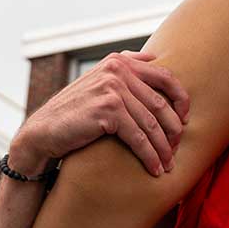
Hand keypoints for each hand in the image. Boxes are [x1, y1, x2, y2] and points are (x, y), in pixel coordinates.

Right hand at [8, 51, 190, 177]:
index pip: (165, 76)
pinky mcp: (108, 110)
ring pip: (151, 123)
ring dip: (163, 148)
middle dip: (173, 130)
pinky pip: (139, 137)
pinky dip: (149, 155)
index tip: (186, 120)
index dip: (181, 100)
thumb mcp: (99, 83)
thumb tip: (154, 58)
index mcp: (119, 61)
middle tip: (177, 149)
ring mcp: (113, 88)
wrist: (42, 133)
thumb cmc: (75, 113)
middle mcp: (117, 69)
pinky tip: (154, 169)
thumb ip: (123, 69)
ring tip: (168, 164)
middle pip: (160, 103)